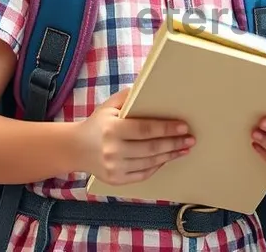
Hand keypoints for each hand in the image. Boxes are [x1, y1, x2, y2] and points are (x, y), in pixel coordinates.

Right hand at [76, 88, 194, 185]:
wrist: (75, 148)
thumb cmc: (97, 124)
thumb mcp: (109, 106)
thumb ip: (129, 96)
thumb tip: (150, 85)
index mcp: (112, 129)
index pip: (145, 130)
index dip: (166, 129)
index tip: (184, 127)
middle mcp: (112, 150)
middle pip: (151, 148)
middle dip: (174, 143)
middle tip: (190, 139)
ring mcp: (114, 167)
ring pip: (150, 163)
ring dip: (170, 155)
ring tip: (184, 148)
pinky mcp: (116, 180)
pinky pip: (143, 174)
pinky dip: (157, 166)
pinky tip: (167, 158)